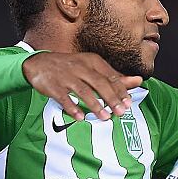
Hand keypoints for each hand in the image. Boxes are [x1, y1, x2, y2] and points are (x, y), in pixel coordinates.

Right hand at [22, 51, 142, 121]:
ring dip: (95, 105)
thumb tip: (138, 80)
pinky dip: (72, 107)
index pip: (110, 76)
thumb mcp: (92, 67)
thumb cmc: (71, 67)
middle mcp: (80, 67)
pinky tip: (80, 117)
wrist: (39, 63)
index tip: (129, 103)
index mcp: (92, 61)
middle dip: (111, 98)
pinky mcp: (53, 85)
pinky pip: (63, 97)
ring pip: (83, 91)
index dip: (121, 90)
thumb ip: (114, 76)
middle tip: (121, 112)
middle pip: (99, 83)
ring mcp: (66, 76)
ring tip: (105, 117)